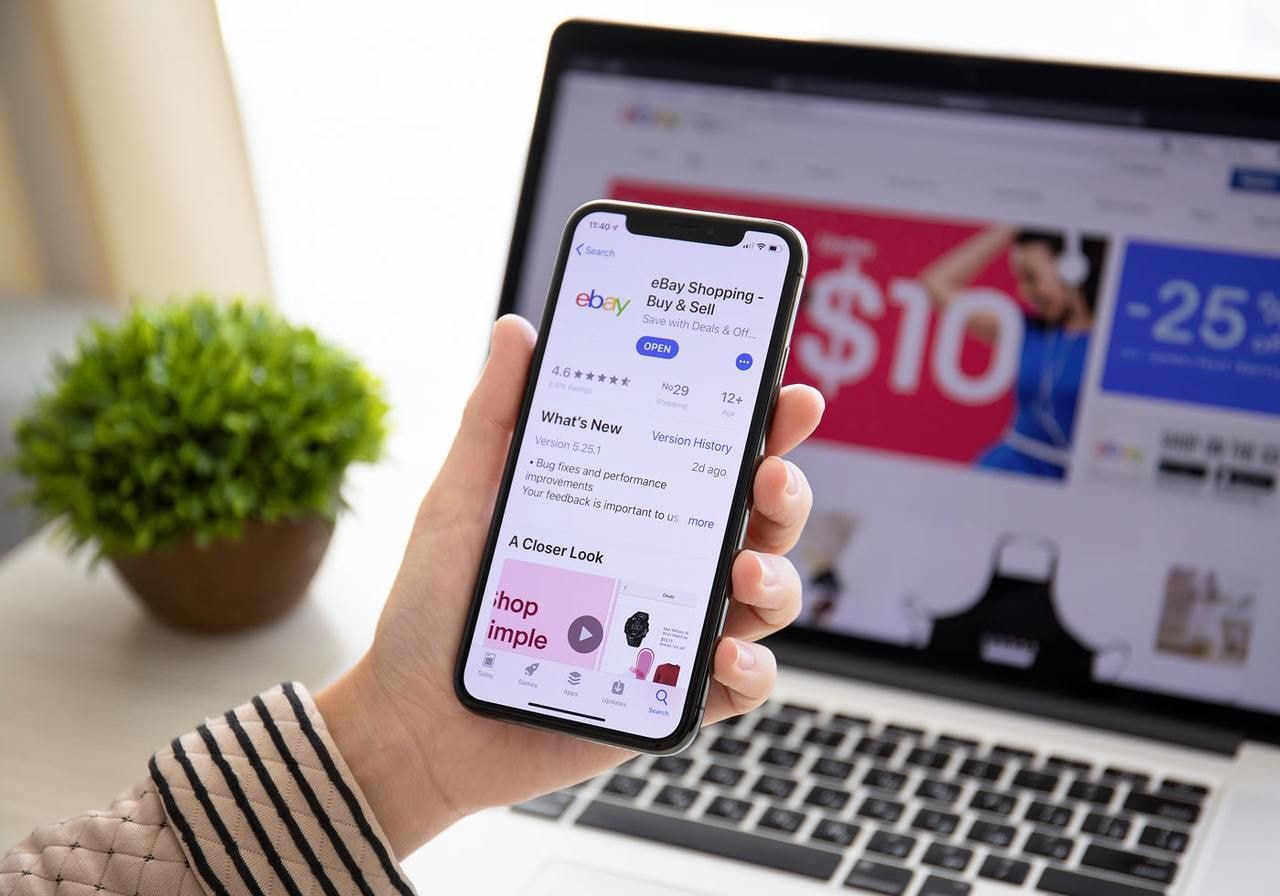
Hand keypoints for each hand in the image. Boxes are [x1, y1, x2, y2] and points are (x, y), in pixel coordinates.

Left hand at [318, 315, 823, 856]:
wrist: (410, 715)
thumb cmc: (436, 605)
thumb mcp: (463, 498)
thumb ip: (495, 417)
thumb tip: (515, 329)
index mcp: (631, 508)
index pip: (712, 458)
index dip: (763, 426)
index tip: (787, 396)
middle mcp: (665, 563)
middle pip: (758, 520)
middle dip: (785, 492)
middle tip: (769, 474)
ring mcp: (671, 629)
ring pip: (765, 596)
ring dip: (777, 576)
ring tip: (742, 567)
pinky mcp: (668, 696)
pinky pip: (739, 685)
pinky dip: (751, 668)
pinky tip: (724, 651)